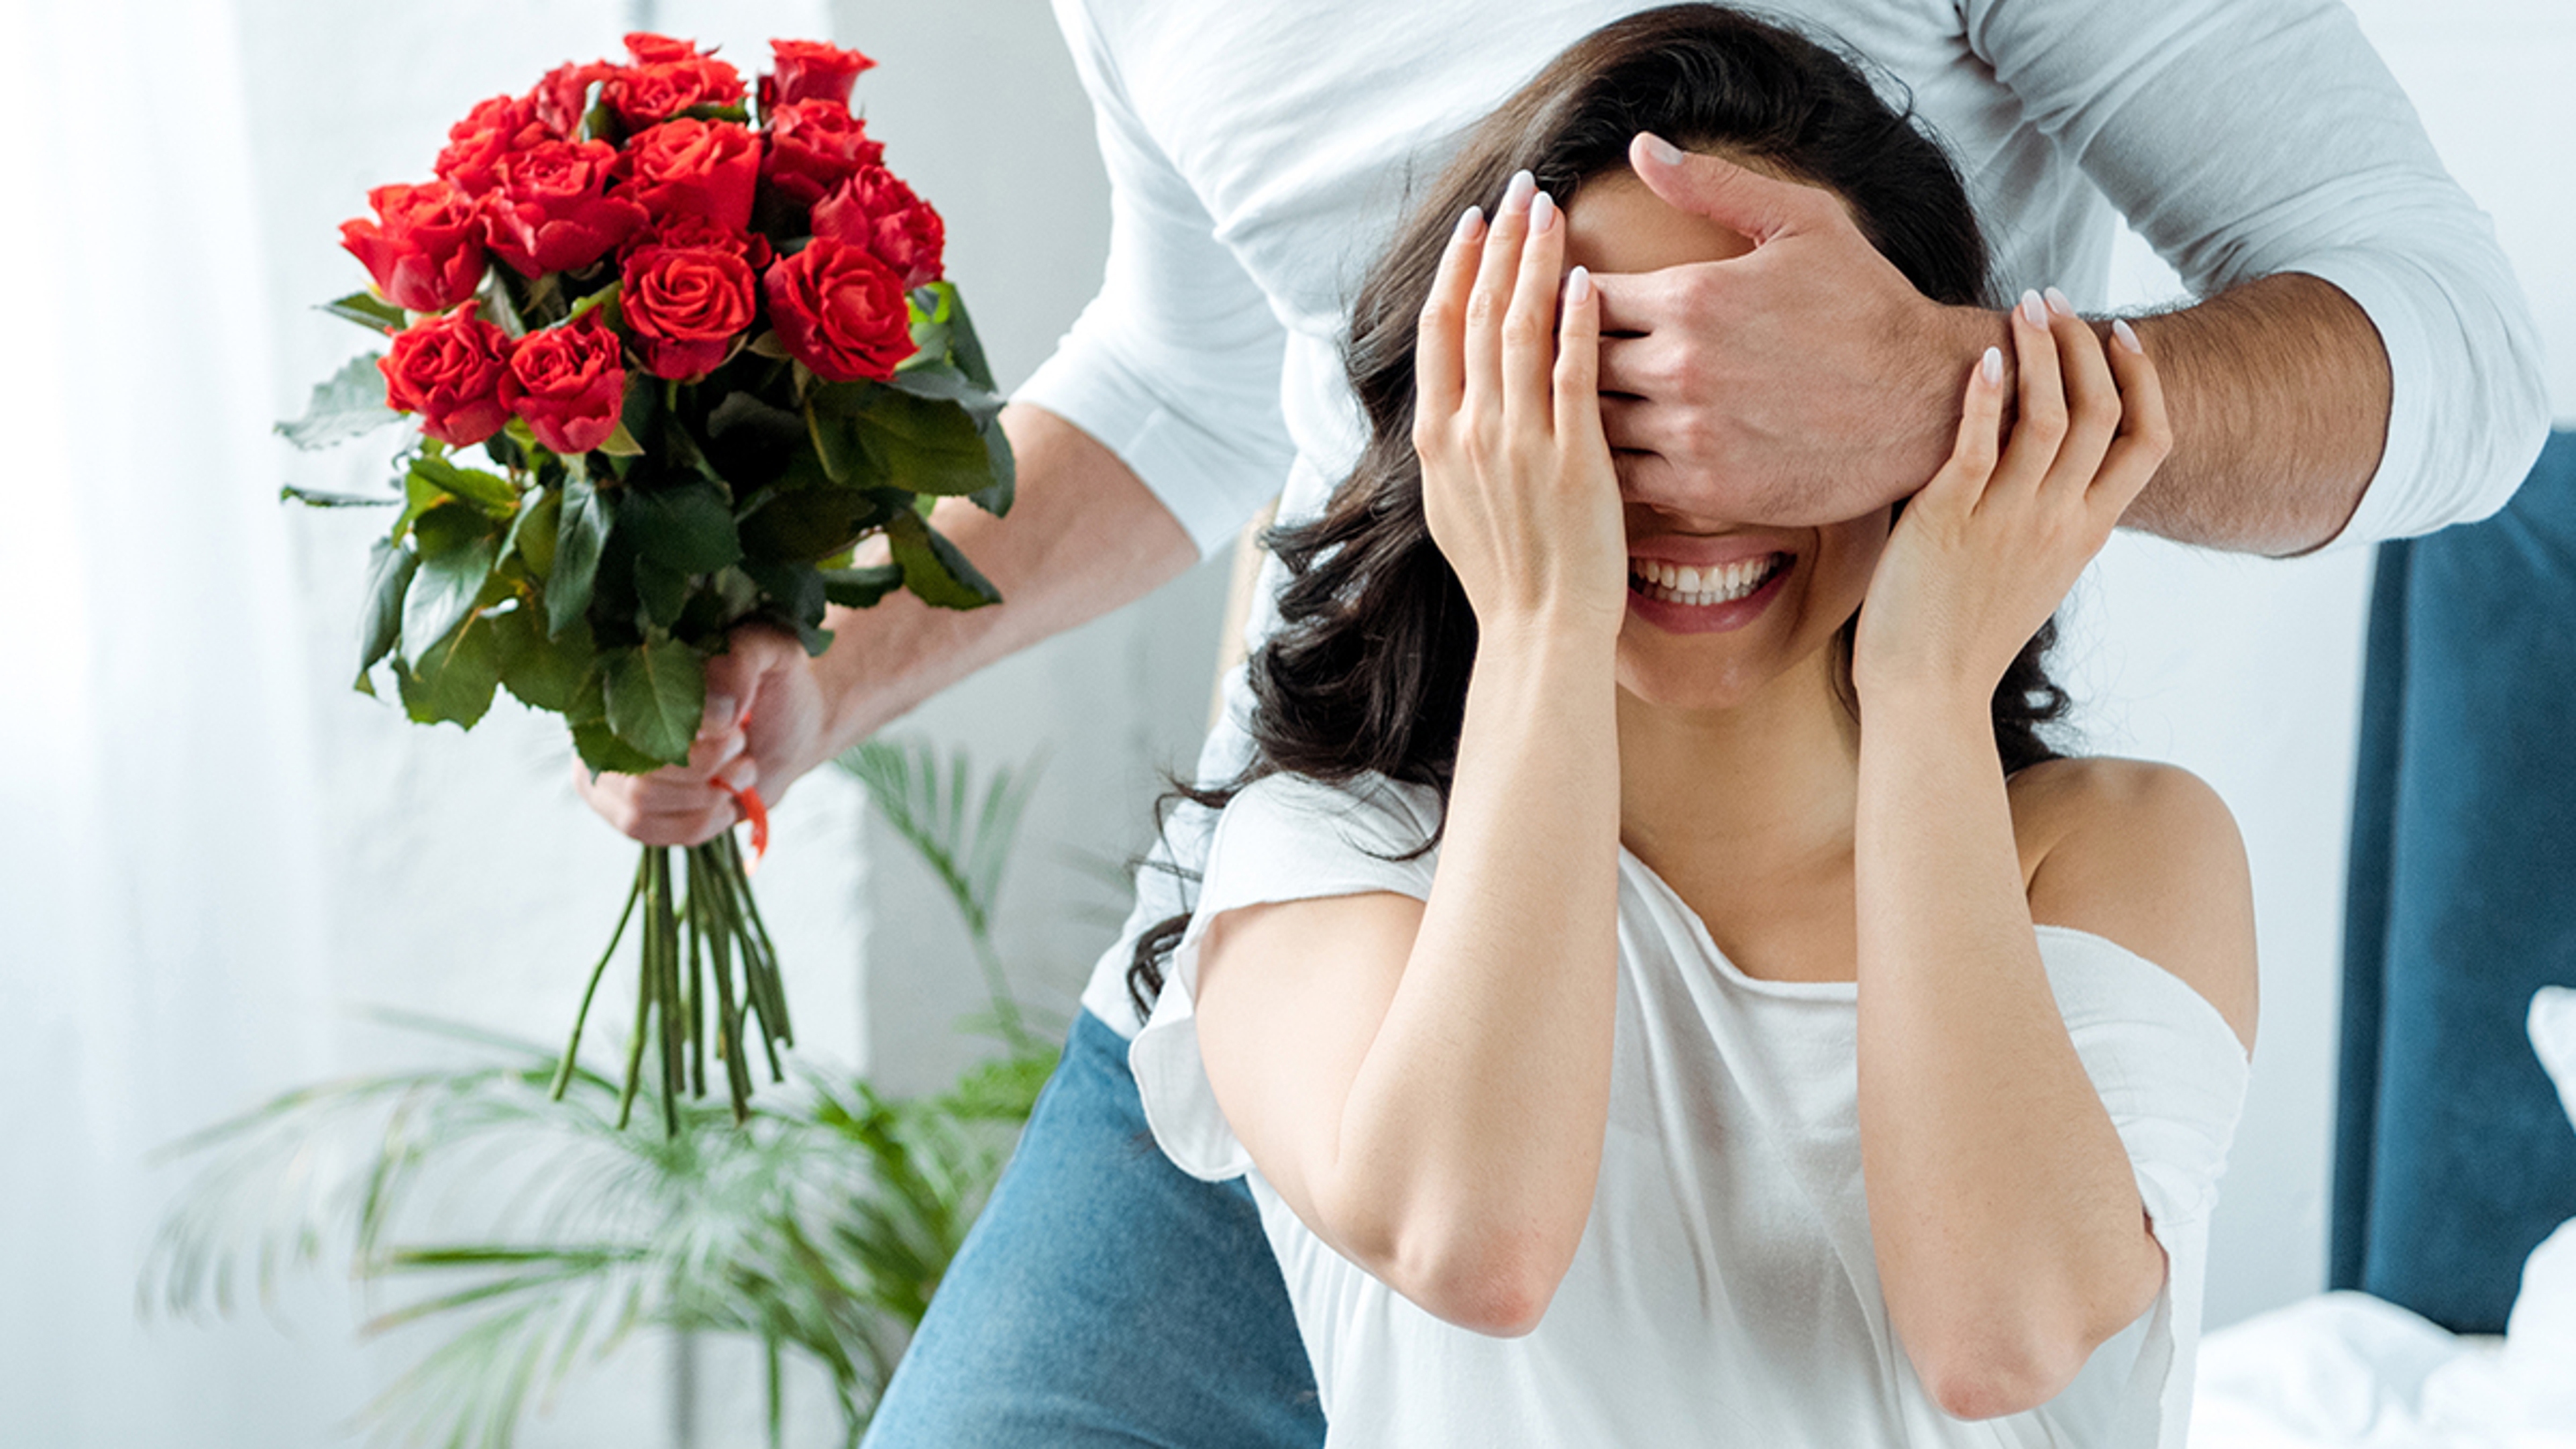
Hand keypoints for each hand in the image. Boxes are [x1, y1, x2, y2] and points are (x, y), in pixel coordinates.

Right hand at [573, 623, 833, 846]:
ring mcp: (611, 767)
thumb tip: (714, 708)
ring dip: (704, 796)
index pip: (629, 708)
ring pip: (638, 804)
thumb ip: (742, 660)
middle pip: (635, 767)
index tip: (733, 722)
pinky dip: (696, 823)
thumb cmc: (775, 684)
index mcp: (627, 670)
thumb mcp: (773, 650)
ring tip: (740, 770)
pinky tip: (725, 804)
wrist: (792, 731)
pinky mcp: (627, 807)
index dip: (687, 728)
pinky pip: (644, 830)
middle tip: (741, 745)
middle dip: (703, 766)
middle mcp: (606, 719)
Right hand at [1413, 171, 1627, 640]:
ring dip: (1536, 261)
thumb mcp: (1450, 507)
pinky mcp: (1574, 459)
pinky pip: (1573, 372)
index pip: (1438, 329)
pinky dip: (1577, 320)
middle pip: (1479, 311)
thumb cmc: (1505, 578)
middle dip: (1500, 243)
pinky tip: (1588, 279)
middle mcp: (1470, 432)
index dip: (1457, 268)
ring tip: (1552, 212)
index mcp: (1435, 439)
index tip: (1476, 224)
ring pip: (1521, 329)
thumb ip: (1450, 446)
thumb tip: (1448, 401)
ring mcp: (1520, 444)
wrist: (1539, 633)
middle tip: (1521, 190)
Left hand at [1590, 133, 1992, 525]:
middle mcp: (1682, 367)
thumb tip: (1640, 147)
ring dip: (1590, 411)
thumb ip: (1712, 185)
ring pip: (1594, 423)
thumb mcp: (1803, 223)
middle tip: (1575, 358)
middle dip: (1573, 356)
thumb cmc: (1868, 305)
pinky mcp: (1707, 489)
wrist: (1928, 402)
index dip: (1573, 299)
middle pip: (1578, 361)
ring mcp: (1692, 434)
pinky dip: (1616, 463)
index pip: (1585, 296)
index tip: (1578, 303)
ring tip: (1596, 401)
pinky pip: (1624, 478)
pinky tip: (1629, 445)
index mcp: (1692, 296)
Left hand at [1853, 292, 2169, 703]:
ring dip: (2041, 350)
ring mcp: (2007, 520)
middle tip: (2054, 299)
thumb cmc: (1968, 634)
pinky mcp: (1949, 521)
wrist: (1927, 695)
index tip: (2121, 333)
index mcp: (2088, 532)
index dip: (2144, 378)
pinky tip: (1981, 359)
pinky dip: (1985, 395)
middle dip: (2085, 343)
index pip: (2152, 440)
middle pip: (2104, 411)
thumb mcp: (2036, 573)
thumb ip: (2053, 519)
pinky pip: (1979, 443)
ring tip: (2022, 307)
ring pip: (2050, 415)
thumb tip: (2050, 467)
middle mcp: (2059, 521)